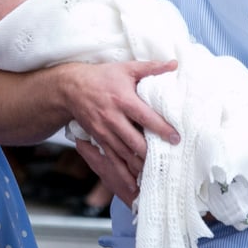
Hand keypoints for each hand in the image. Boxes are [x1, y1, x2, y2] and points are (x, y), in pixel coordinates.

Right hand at [62, 60, 178, 201]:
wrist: (71, 87)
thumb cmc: (102, 76)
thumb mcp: (126, 68)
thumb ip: (152, 68)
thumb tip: (175, 64)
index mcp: (123, 99)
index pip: (145, 117)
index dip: (161, 129)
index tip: (176, 139)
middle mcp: (113, 118)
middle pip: (134, 141)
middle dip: (151, 154)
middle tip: (169, 164)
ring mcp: (104, 131)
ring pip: (123, 154)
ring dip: (138, 166)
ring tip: (154, 176)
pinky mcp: (98, 139)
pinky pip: (111, 159)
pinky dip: (122, 173)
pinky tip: (133, 184)